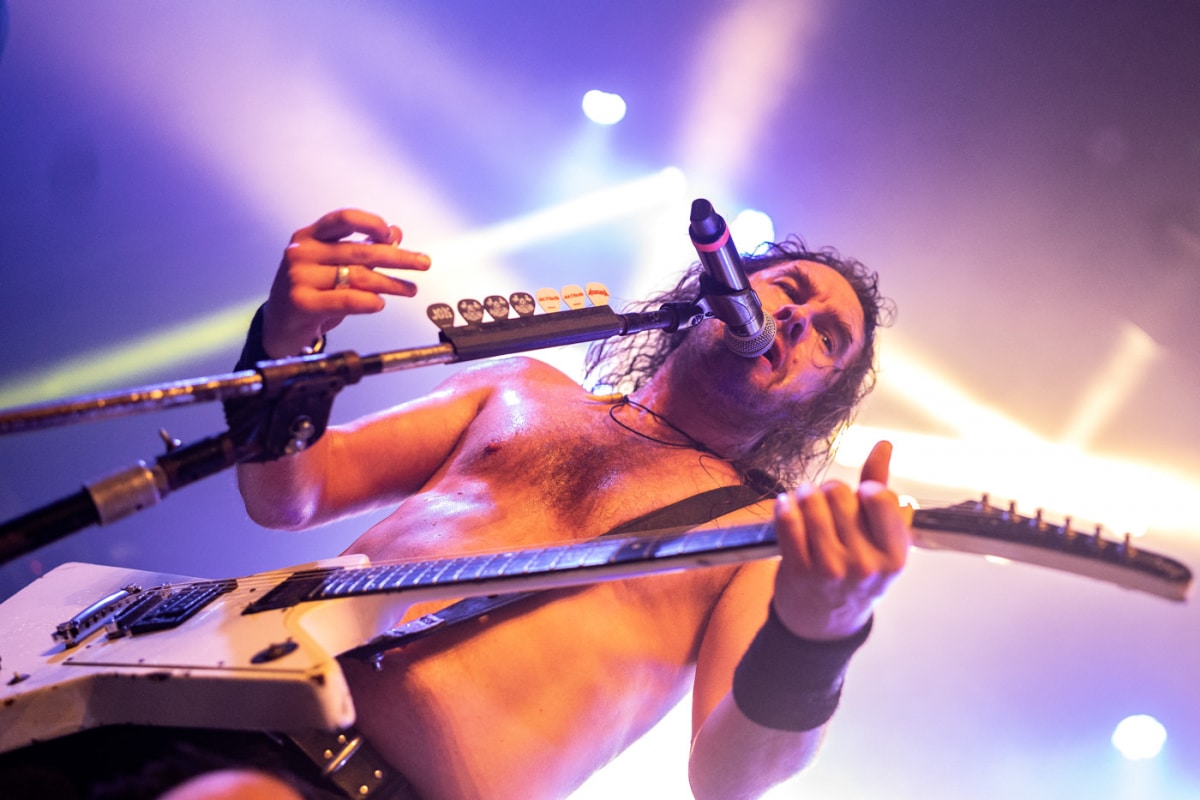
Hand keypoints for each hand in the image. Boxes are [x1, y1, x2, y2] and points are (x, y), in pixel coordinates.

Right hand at [262, 208, 431, 356]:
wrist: (280, 326)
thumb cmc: (311, 292)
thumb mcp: (335, 266)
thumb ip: (363, 249)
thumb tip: (395, 233)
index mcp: (310, 236)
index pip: (343, 219)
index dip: (371, 223)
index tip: (393, 235)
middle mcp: (302, 252)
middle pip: (359, 250)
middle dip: (397, 257)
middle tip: (423, 263)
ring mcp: (298, 276)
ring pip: (357, 276)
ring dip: (390, 283)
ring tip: (410, 289)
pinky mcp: (301, 302)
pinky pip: (345, 299)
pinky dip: (368, 301)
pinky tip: (380, 303)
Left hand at [770, 440, 910, 639]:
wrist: (827, 620)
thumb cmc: (858, 569)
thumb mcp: (880, 537)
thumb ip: (882, 487)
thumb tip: (884, 445)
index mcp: (894, 556)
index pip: (880, 498)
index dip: (866, 488)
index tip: (860, 493)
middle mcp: (865, 565)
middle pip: (841, 496)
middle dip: (831, 490)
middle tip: (827, 497)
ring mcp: (831, 569)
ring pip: (812, 504)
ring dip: (806, 494)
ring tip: (805, 497)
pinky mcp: (799, 571)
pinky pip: (788, 522)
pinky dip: (784, 507)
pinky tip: (785, 504)